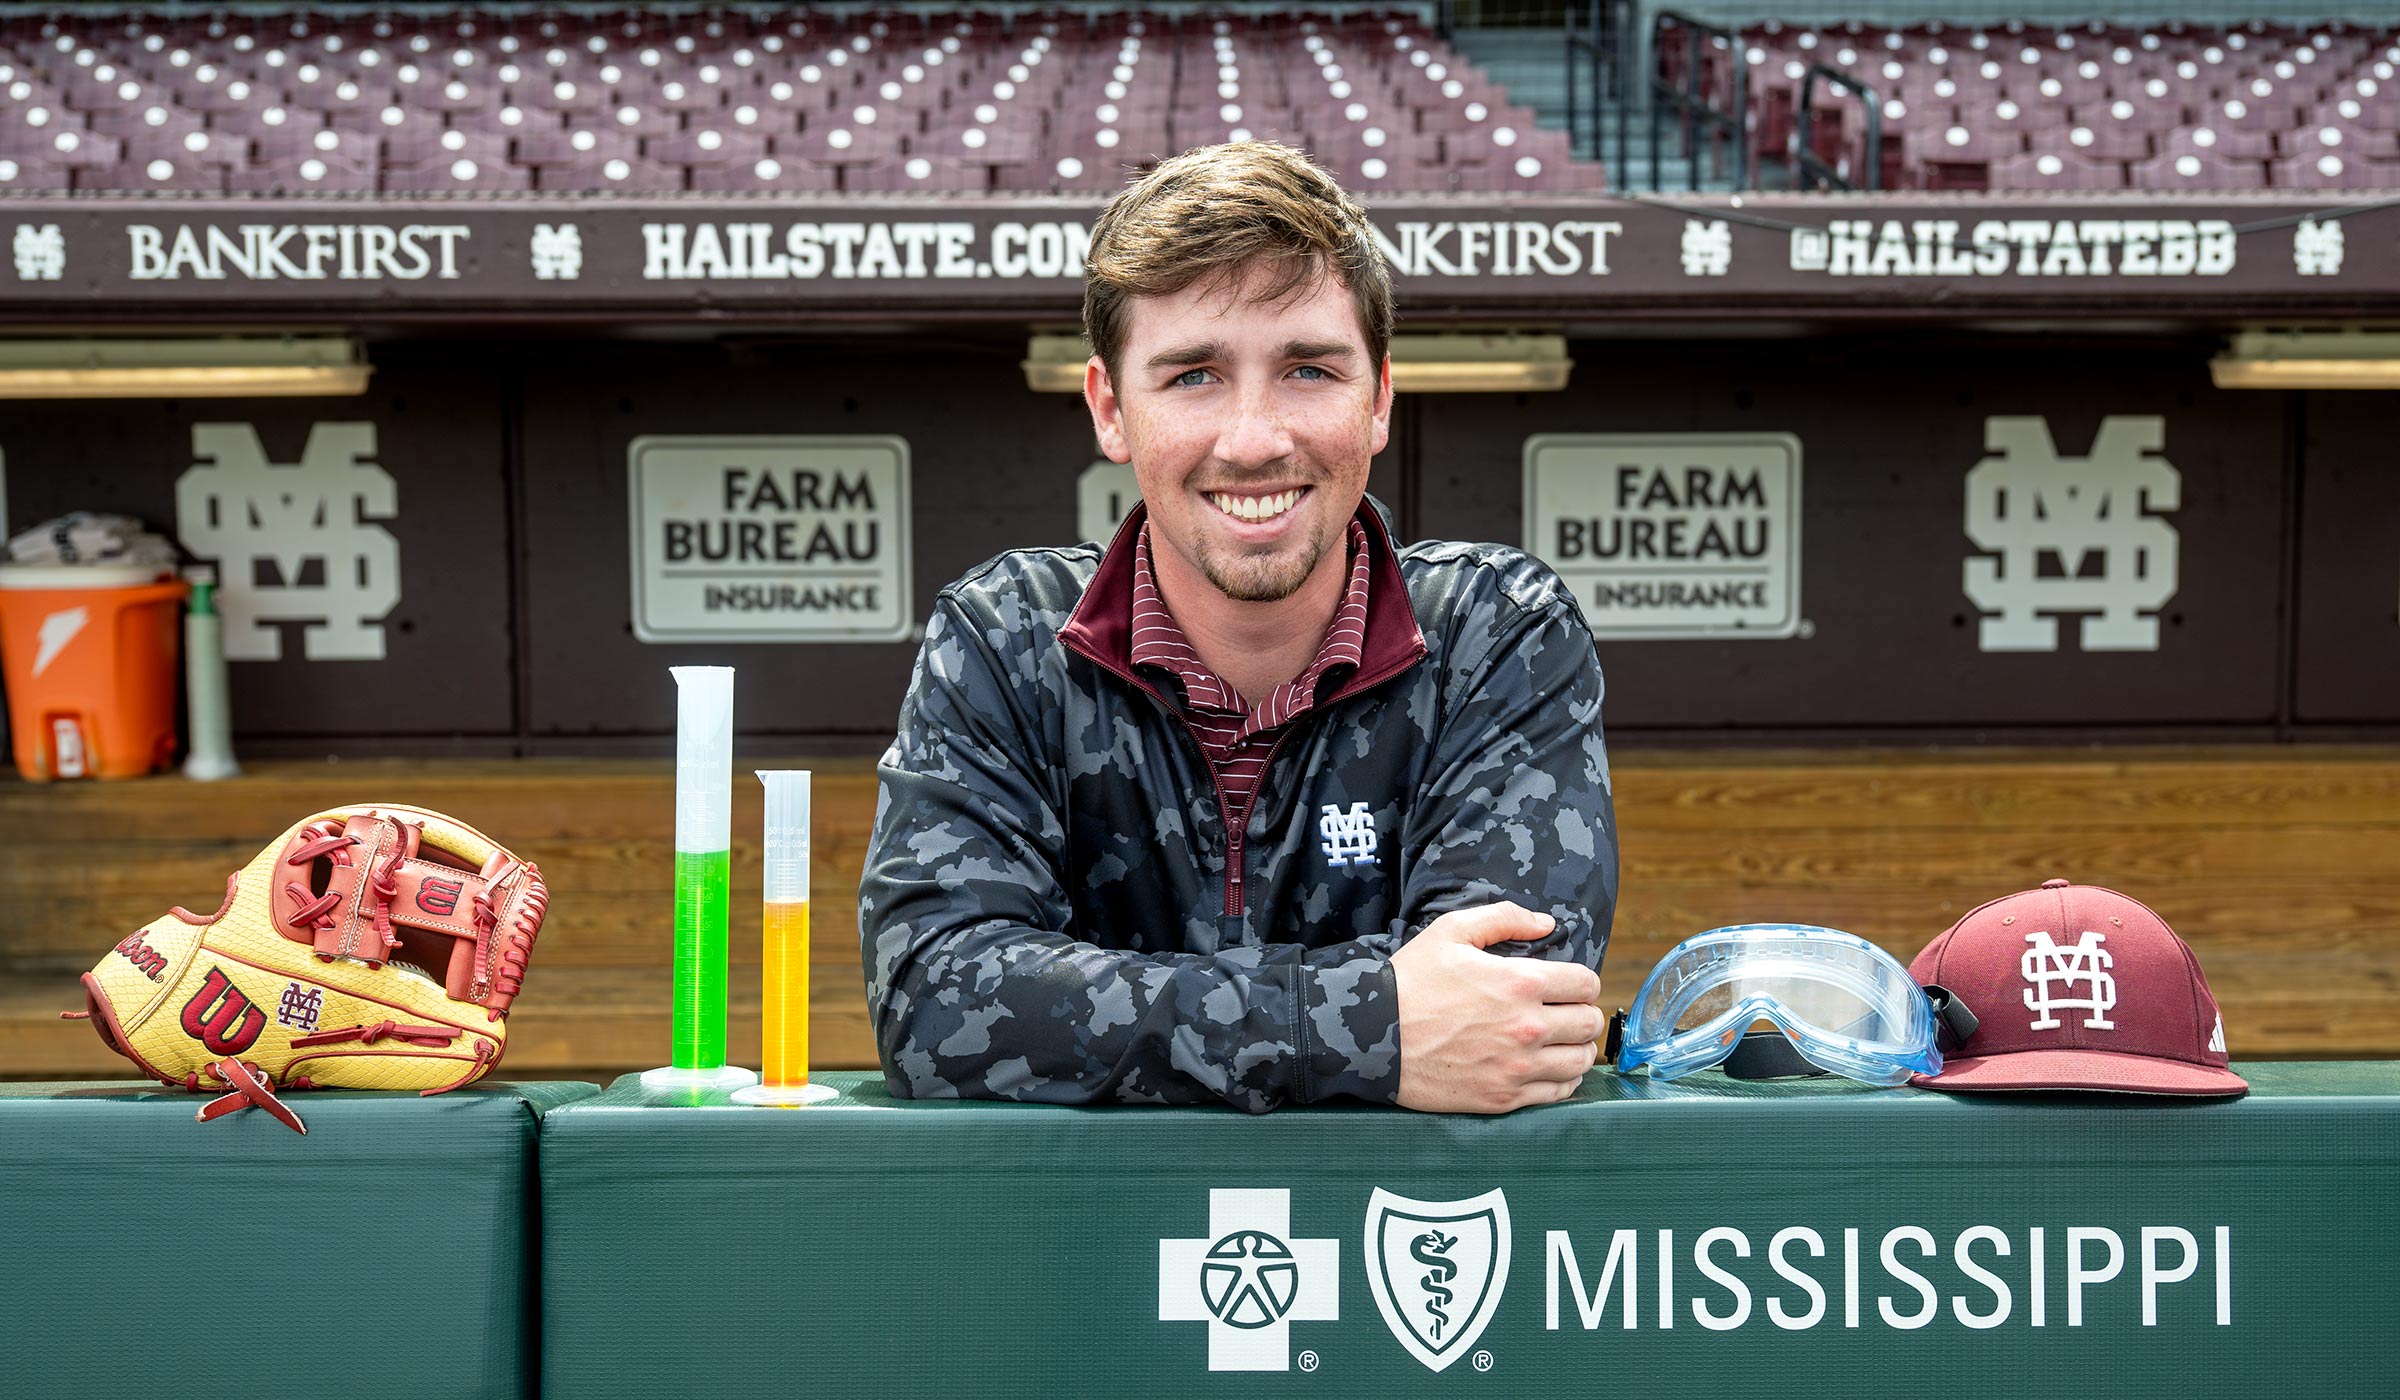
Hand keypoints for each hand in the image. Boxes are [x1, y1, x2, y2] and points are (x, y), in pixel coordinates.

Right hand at [1391, 901, 1603, 1113]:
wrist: (1373, 1036)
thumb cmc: (1411, 980)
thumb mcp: (1451, 931)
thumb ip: (1504, 918)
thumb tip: (1547, 923)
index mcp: (1520, 982)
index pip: (1586, 984)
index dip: (1583, 981)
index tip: (1570, 985)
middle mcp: (1527, 1027)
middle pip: (1588, 1023)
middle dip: (1583, 1013)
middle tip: (1568, 1012)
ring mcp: (1516, 1066)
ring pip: (1580, 1061)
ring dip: (1579, 1048)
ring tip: (1565, 1041)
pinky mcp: (1503, 1097)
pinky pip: (1557, 1093)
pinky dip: (1563, 1080)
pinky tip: (1551, 1068)